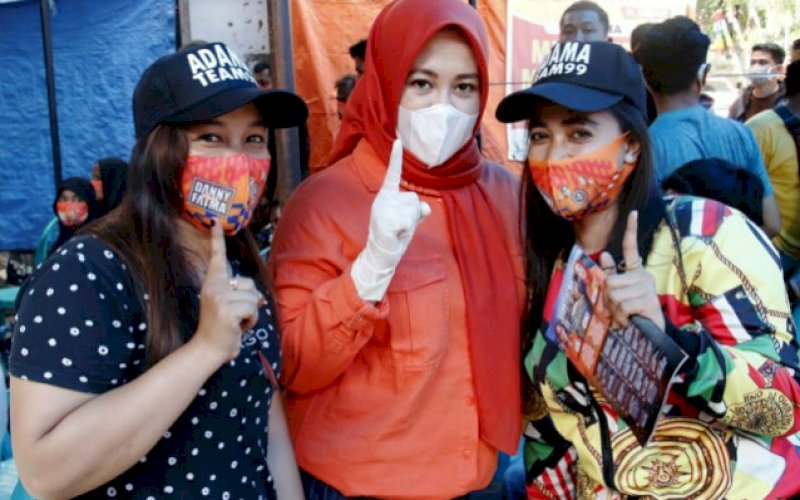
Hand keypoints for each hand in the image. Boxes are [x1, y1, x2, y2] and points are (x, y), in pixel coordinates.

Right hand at [194, 222, 263, 362]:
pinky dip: (251, 322)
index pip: (216, 258)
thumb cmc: (221, 329)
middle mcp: (214, 287)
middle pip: (250, 285)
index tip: (215, 221)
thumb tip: (258, 298)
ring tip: (236, 323)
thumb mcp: (229, 306)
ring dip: (251, 315)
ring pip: (253, 298)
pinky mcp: (227, 310)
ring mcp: (219, 298)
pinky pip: (253, 310)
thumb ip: (241, 295)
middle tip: (235, 317)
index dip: (216, 239)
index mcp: (212, 284)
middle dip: (250, 302)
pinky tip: (237, 328)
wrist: (207, 350)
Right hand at [351, 139, 431, 300]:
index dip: (396, 158)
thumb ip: (418, 210)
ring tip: (397, 232)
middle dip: (415, 214)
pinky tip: (395, 235)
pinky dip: (407, 230)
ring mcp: (381, 210)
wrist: (381, 257)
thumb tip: (425, 207)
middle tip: (401, 227)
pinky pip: (408, 222)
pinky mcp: (383, 222)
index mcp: (387, 196)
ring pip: (413, 210)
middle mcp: (382, 199)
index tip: (398, 140)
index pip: (393, 174)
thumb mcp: (410, 221)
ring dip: (411, 224)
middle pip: (414, 198)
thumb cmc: (395, 237)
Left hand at [598, 211, 664, 330]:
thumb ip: (612, 276)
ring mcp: (647, 287)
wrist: (652, 336)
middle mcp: (644, 276)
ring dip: (614, 310)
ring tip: (625, 317)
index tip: (632, 213)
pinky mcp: (649, 300)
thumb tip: (604, 254)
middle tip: (618, 310)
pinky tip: (630, 321)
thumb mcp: (620, 295)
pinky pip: (622, 305)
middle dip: (608, 300)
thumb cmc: (634, 315)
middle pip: (610, 281)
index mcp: (636, 273)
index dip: (630, 230)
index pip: (631, 248)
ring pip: (614, 294)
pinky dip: (621, 317)